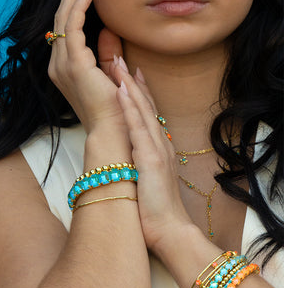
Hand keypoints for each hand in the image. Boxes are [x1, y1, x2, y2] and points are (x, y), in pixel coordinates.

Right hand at [47, 0, 128, 133]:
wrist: (113, 131)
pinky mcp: (74, 64)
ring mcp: (63, 65)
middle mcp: (58, 66)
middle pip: (61, 20)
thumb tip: (110, 31)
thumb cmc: (114, 108)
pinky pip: (73, 28)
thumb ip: (108, 53)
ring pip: (64, 20)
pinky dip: (79, 8)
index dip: (72, 5)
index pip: (65, 30)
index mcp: (65, 69)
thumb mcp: (112, 75)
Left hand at [114, 63, 193, 250]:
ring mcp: (156, 149)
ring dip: (130, 86)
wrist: (169, 230)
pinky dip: (130, 107)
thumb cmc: (156, 208)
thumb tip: (133, 155)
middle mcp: (159, 144)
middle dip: (132, 81)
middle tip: (121, 57)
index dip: (139, 93)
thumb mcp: (149, 179)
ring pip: (142, 111)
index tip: (130, 74)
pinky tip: (121, 90)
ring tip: (118, 63)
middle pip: (145, 106)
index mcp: (158, 148)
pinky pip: (138, 128)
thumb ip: (143, 163)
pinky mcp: (151, 159)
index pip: (147, 115)